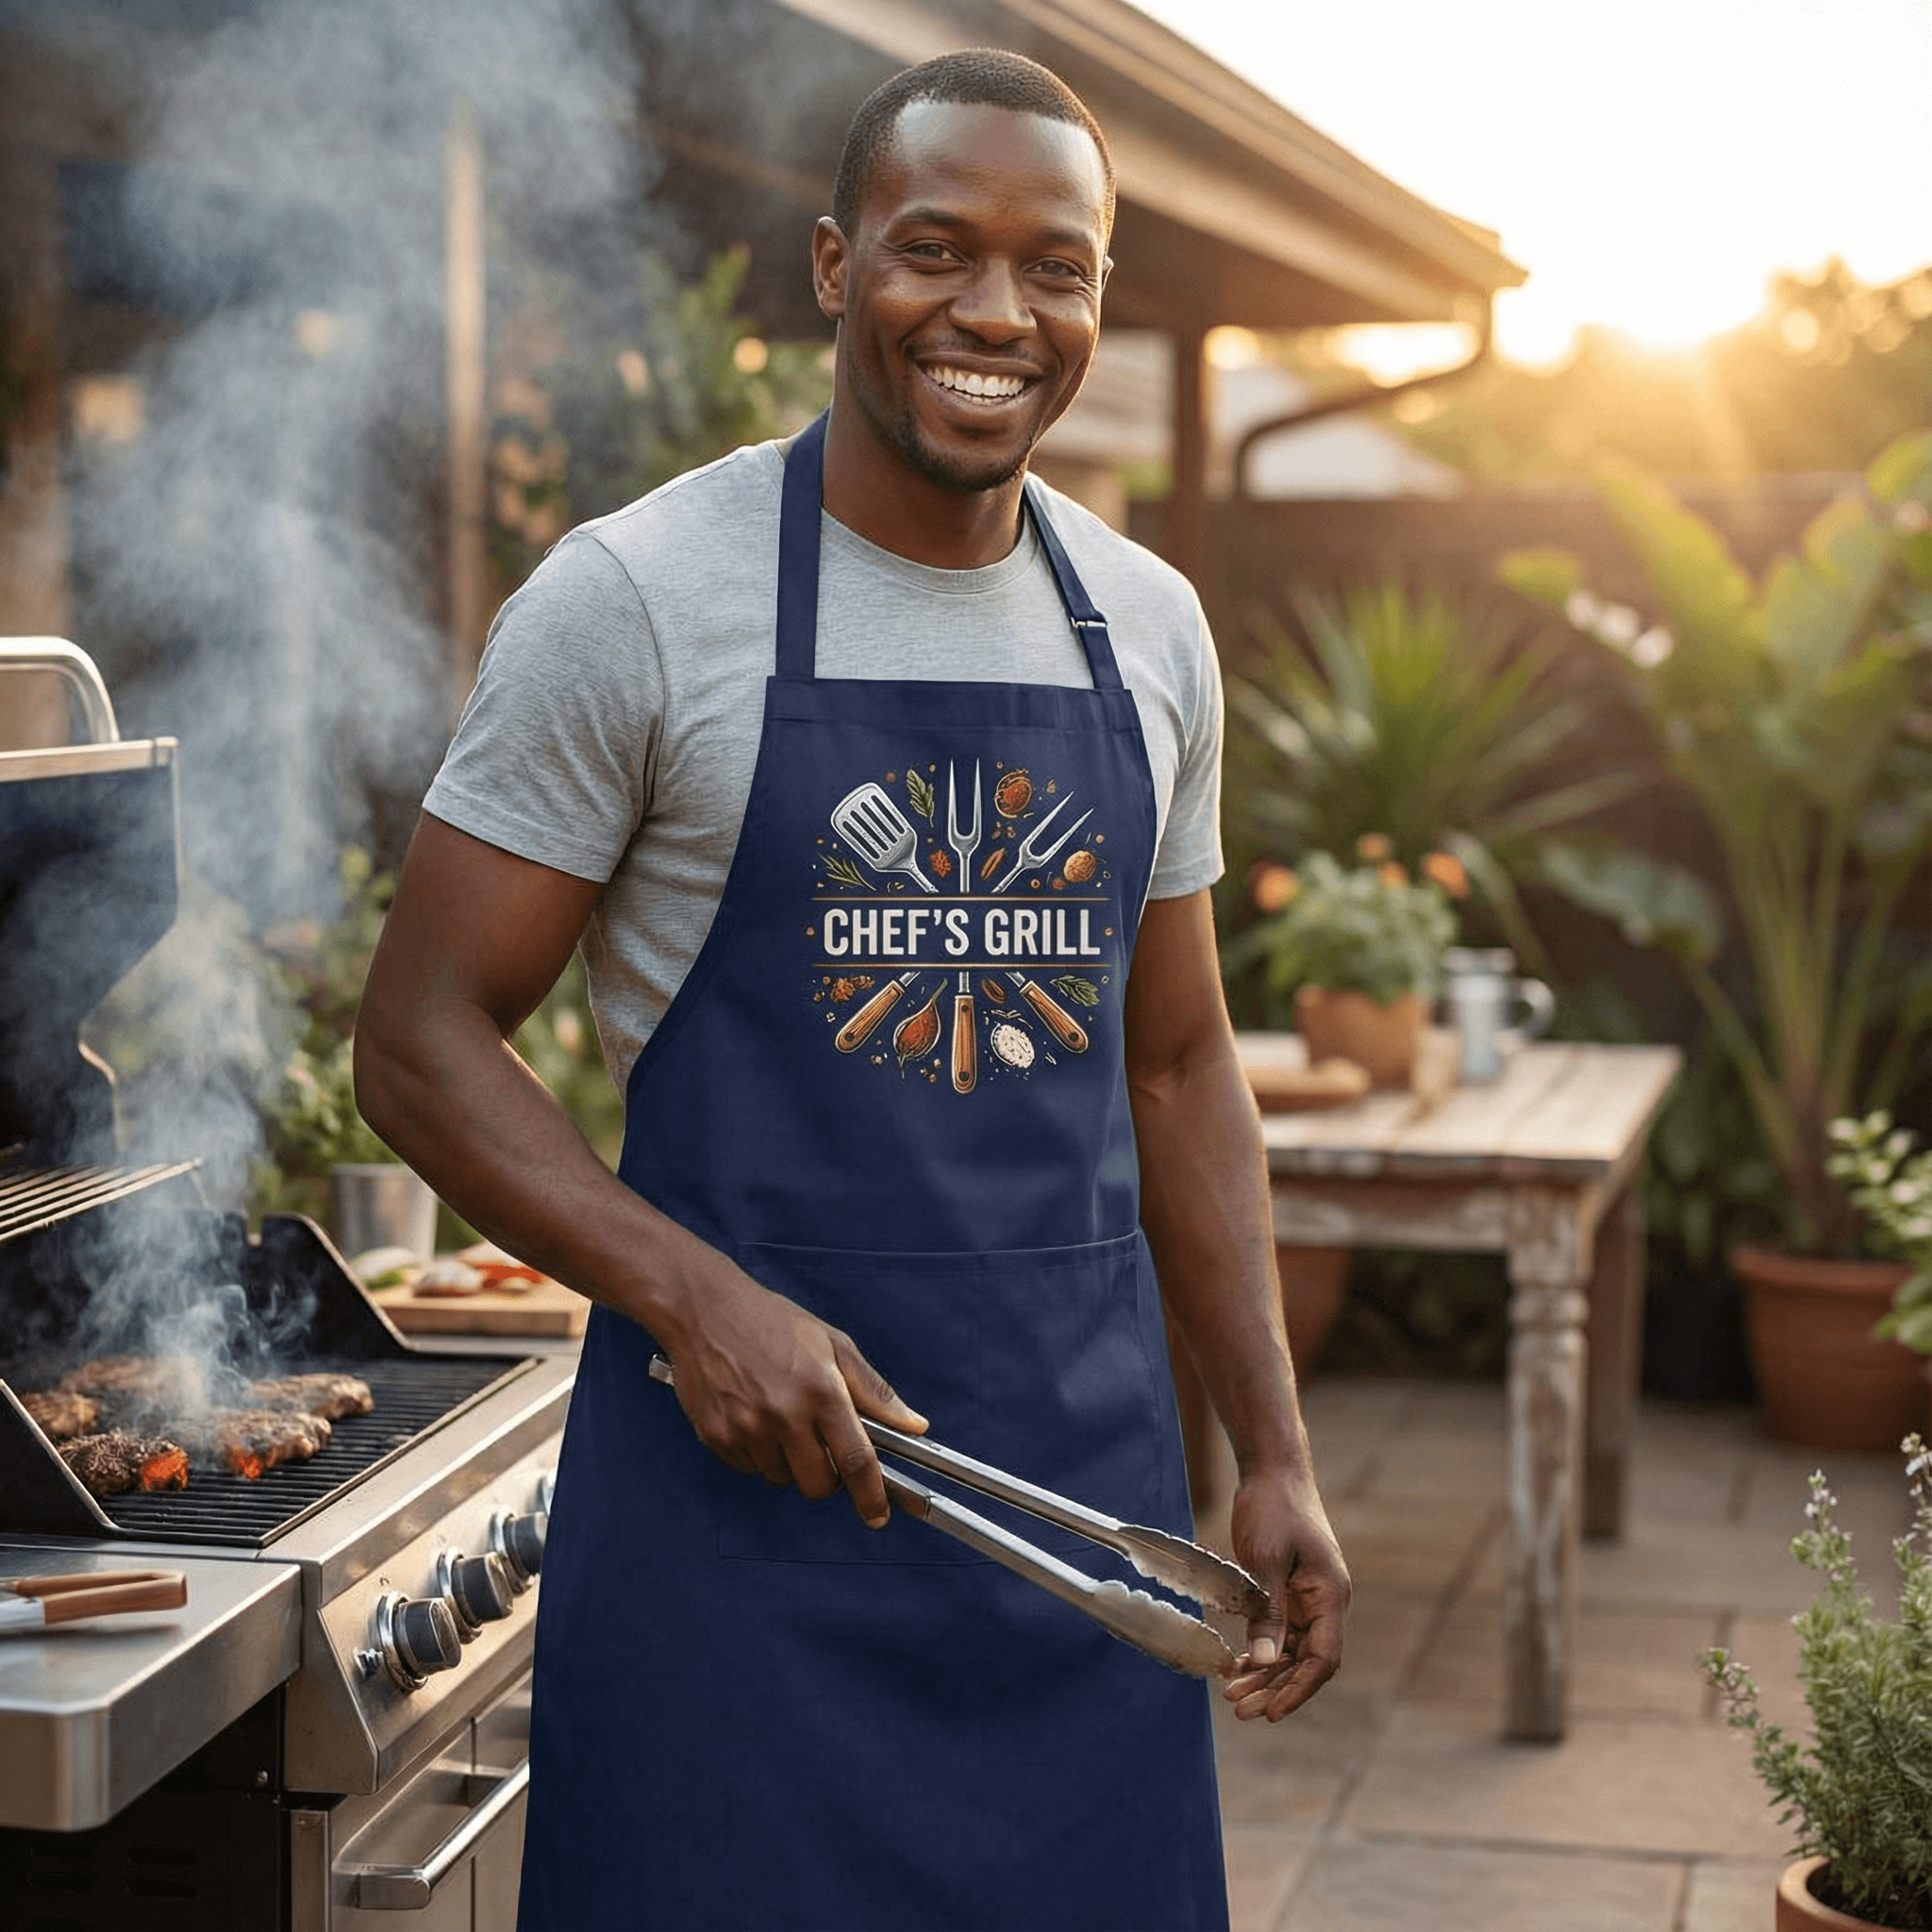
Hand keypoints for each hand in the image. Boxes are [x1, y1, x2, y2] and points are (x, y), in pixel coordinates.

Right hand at [660, 1257, 926, 1527]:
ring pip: (781, 1478)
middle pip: (818, 1484)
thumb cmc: (772, 1322)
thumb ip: (874, 1392)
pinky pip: (749, 1469)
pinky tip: (754, 1417)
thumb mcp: (834, 1345)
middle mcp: (784, 1414)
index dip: (871, 1495)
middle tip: (821, 1445)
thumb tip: (914, 1424)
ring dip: (789, 1462)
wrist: (705, 1310)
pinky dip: (758, 1454)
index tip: (878, 1514)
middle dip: (827, 1477)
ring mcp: (747, 1428)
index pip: (855, 1459)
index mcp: (821, 1390)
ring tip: (781, 1418)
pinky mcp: (717, 1436)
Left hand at [1221, 1468, 1349, 1721]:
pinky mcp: (1287, 1592)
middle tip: (1240, 1711)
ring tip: (1231, 1694)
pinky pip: (1277, 1633)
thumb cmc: (1273, 1508)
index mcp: (1330, 1595)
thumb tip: (1265, 1661)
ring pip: (1289, 1651)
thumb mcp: (1266, 1559)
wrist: (1272, 1472)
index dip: (1299, 1690)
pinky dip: (1259, 1651)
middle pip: (1305, 1662)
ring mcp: (1306, 1599)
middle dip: (1275, 1689)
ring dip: (1264, 1674)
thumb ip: (1268, 1611)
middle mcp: (1324, 1603)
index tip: (1272, 1713)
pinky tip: (1236, 1666)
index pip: (1323, 1658)